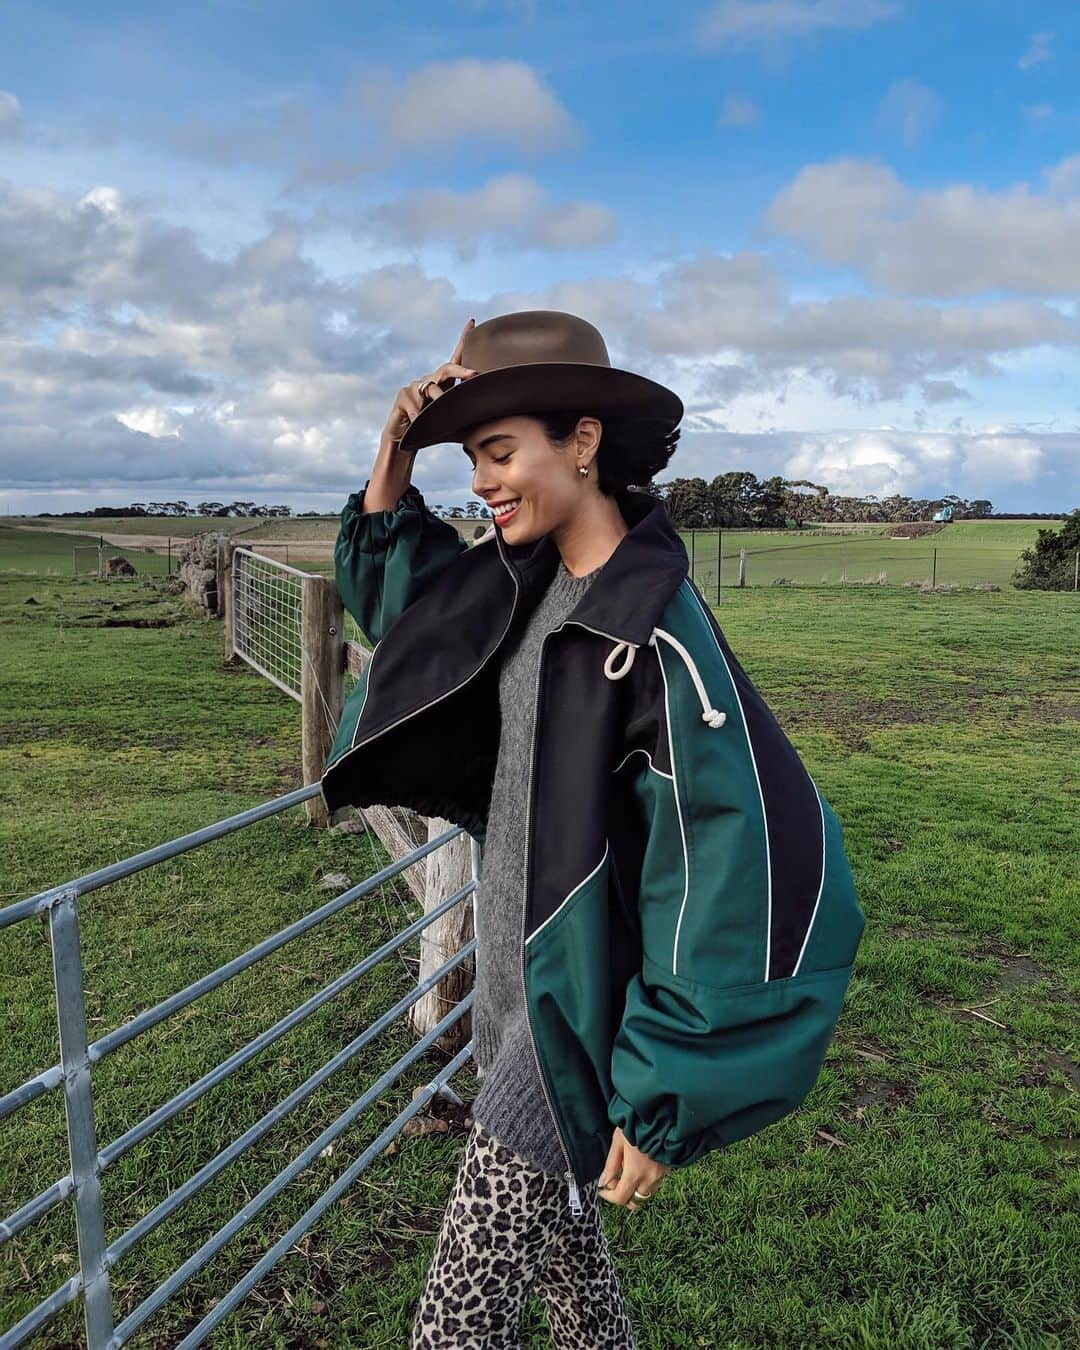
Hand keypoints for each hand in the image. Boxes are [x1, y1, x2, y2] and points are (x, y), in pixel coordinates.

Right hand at [382, 317, 480, 448]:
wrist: (405, 441)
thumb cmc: (434, 431)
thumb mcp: (455, 423)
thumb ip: (471, 417)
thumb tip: (498, 417)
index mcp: (445, 383)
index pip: (456, 359)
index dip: (464, 340)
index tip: (473, 322)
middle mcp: (431, 380)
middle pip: (447, 368)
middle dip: (461, 370)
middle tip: (475, 375)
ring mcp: (415, 386)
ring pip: (431, 388)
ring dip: (438, 399)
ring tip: (442, 408)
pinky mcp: (402, 396)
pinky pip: (414, 403)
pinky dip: (418, 414)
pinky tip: (418, 421)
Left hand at [597, 1126, 670, 1209]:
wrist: (662, 1115)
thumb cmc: (638, 1125)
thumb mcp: (618, 1142)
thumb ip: (611, 1164)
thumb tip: (603, 1181)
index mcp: (635, 1174)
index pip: (620, 1198)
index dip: (608, 1196)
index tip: (603, 1188)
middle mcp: (650, 1179)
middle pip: (635, 1201)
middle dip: (623, 1196)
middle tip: (616, 1181)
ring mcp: (661, 1176)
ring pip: (646, 1193)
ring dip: (636, 1188)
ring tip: (630, 1169)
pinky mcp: (668, 1169)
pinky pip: (655, 1183)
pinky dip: (646, 1181)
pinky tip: (642, 1166)